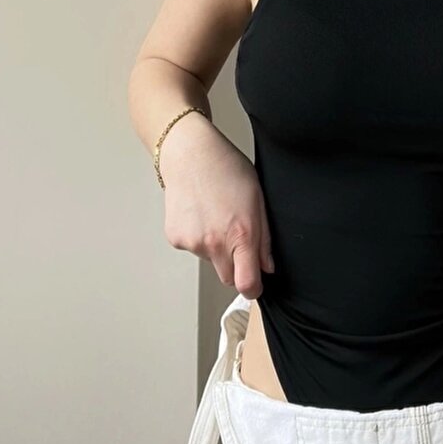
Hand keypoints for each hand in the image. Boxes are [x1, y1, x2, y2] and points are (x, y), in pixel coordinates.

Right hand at [159, 120, 275, 297]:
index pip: (246, 284)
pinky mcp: (176, 238)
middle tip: (236, 238)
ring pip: (210, 260)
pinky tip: (200, 214)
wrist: (189, 154)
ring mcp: (192, 242)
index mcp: (240, 235)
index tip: (256, 284)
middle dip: (236, 266)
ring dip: (215, 247)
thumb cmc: (226, 169)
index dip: (254, 289)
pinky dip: (198, 238)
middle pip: (228, 277)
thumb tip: (267, 266)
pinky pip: (193, 248)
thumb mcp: (257, 199)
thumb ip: (263, 238)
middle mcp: (214, 243)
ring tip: (215, 215)